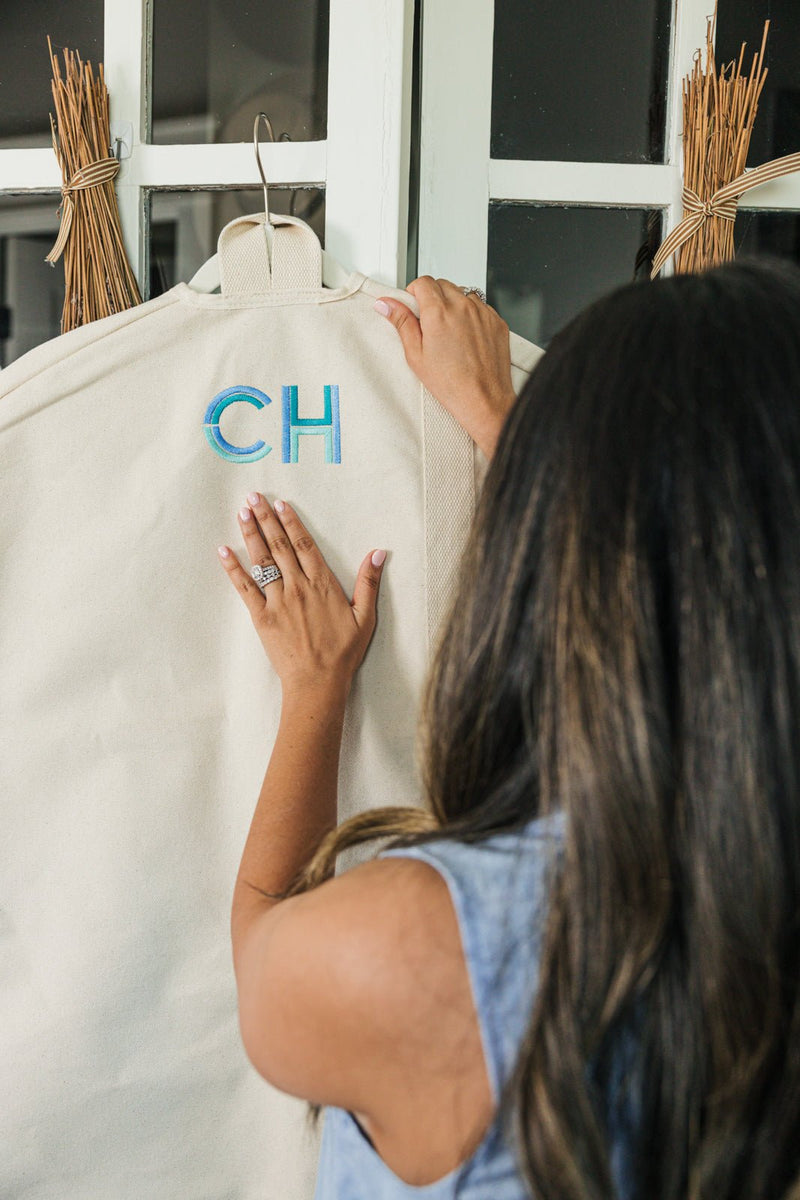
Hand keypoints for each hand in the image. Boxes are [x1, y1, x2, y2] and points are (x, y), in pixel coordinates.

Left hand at [217, 493, 385, 694]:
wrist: (317, 682)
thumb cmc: (344, 652)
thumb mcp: (365, 617)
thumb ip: (369, 583)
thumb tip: (378, 554)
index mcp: (323, 584)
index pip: (304, 545)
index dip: (291, 523)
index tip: (280, 504)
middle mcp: (298, 587)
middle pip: (279, 546)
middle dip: (265, 519)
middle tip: (253, 497)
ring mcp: (278, 601)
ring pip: (262, 561)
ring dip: (250, 534)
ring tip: (241, 512)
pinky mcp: (262, 616)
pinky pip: (245, 588)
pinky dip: (233, 568)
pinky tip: (224, 550)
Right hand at [374, 276, 515, 457]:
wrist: (483, 399)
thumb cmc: (451, 384)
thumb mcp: (416, 355)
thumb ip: (402, 323)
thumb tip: (387, 304)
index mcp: (439, 313)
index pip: (423, 282)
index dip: (414, 292)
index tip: (414, 306)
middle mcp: (463, 307)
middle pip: (442, 285)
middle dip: (433, 297)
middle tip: (429, 322)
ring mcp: (482, 312)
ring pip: (462, 293)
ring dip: (453, 304)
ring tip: (449, 331)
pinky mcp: (496, 321)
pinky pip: (480, 306)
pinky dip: (471, 314)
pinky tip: (466, 336)